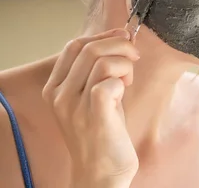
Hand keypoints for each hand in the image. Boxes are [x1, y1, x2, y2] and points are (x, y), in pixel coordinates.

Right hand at [43, 29, 139, 186]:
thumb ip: (96, 70)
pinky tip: (125, 92)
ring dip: (124, 64)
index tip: (122, 36)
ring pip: (102, 61)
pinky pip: (109, 81)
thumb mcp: (91, 95)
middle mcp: (60, 95)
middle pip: (89, 48)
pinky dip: (123, 79)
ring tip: (127, 80)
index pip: (74, 45)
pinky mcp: (95, 114)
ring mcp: (74, 106)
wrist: (101, 172)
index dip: (102, 35)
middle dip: (120, 45)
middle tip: (134, 57)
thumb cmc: (103, 130)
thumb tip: (120, 37)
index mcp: (55, 87)